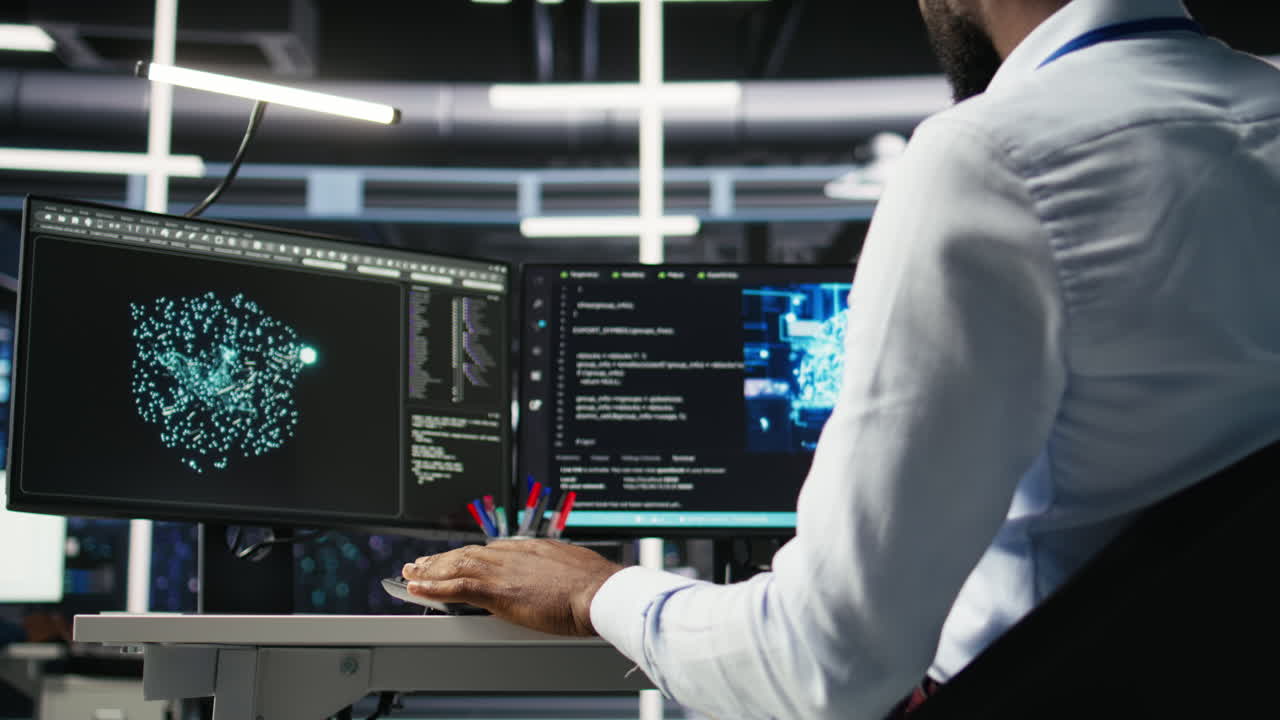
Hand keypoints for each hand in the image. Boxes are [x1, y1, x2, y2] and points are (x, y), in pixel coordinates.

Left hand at [403, 539, 622, 635]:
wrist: (598, 591)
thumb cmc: (594, 584)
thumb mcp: (574, 568)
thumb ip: (557, 569)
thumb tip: (558, 576)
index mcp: (530, 549)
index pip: (490, 550)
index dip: (469, 555)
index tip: (458, 558)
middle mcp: (512, 555)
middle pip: (468, 553)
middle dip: (443, 559)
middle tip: (423, 563)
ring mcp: (503, 572)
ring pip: (457, 566)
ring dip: (432, 570)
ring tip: (413, 573)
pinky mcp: (498, 592)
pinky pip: (457, 587)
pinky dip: (434, 587)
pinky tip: (418, 588)